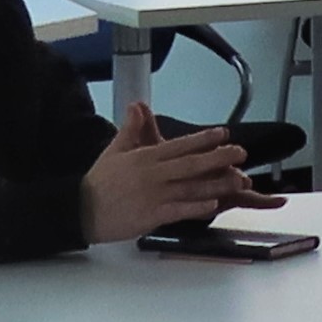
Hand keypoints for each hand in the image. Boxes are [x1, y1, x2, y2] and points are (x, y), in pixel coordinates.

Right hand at [85, 98, 279, 239]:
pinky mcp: (152, 215)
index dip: (202, 139)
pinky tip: (214, 204)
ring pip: (191, 188)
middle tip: (240, 152)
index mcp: (145, 157)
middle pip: (191, 164)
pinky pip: (179, 211)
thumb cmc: (99, 182)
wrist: (80, 210)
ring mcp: (154, 195)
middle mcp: (153, 174)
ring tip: (239, 179)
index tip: (223, 133)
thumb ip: (131, 129)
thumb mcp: (114, 151)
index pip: (179, 145)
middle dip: (218, 158)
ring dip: (216, 183)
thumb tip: (137, 105)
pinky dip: (197, 208)